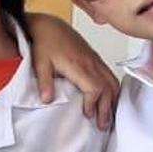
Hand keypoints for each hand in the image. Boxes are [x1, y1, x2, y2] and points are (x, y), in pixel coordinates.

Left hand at [24, 13, 119, 128]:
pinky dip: (113, 89)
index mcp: (78, 65)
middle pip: (107, 88)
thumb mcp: (39, 63)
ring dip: (113, 99)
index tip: (87, 115)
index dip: (94, 103)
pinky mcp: (95, 58)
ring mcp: (95, 60)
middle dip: (106, 108)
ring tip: (108, 116)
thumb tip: (47, 100)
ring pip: (112, 81)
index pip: (95, 88)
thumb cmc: (44, 43)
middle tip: (102, 126)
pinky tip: (110, 99)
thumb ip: (44, 82)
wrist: (49, 26)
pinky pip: (110, 74)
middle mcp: (90, 62)